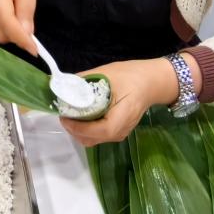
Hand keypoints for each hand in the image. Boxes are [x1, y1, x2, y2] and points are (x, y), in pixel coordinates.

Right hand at [0, 0, 36, 53]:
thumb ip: (26, 8)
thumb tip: (27, 32)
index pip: (7, 20)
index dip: (20, 38)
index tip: (34, 50)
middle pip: (1, 32)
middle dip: (18, 36)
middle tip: (28, 26)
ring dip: (11, 33)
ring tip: (17, 17)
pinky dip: (4, 30)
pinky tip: (7, 18)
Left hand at [59, 58, 184, 145]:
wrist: (151, 81)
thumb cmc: (130, 76)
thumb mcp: (106, 73)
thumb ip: (84, 80)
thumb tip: (63, 85)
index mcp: (122, 117)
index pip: (99, 130)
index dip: (79, 127)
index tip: (64, 116)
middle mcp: (121, 131)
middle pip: (92, 139)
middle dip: (74, 129)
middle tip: (64, 112)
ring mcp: (120, 133)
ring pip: (93, 140)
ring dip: (78, 130)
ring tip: (71, 113)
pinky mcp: (118, 131)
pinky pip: (98, 135)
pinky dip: (86, 129)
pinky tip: (82, 115)